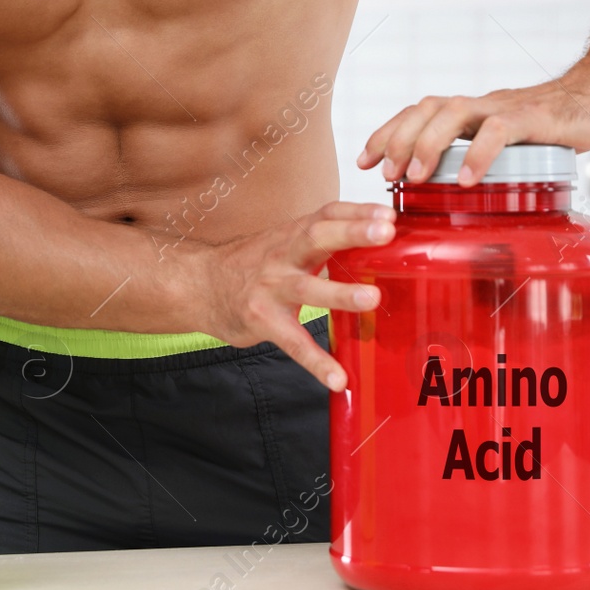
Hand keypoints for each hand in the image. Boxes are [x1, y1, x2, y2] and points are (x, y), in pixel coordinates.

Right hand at [198, 201, 395, 390]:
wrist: (200, 285)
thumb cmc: (252, 265)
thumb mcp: (285, 243)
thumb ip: (322, 241)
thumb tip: (374, 240)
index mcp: (293, 235)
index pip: (327, 214)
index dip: (357, 211)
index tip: (388, 214)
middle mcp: (282, 256)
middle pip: (317, 238)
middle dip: (351, 233)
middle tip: (385, 233)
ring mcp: (271, 288)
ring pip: (307, 288)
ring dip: (340, 292)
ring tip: (371, 299)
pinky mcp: (262, 321)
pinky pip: (292, 342)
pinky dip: (316, 361)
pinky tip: (337, 377)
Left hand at [357, 68, 589, 185]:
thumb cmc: (559, 125)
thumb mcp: (512, 147)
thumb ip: (487, 161)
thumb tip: (461, 201)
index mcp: (472, 113)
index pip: (417, 112)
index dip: (387, 132)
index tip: (364, 160)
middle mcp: (481, 105)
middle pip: (426, 109)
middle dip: (397, 140)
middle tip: (382, 173)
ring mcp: (505, 108)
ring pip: (454, 114)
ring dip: (428, 145)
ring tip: (416, 177)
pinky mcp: (534, 117)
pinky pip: (499, 131)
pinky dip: (479, 154)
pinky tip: (469, 180)